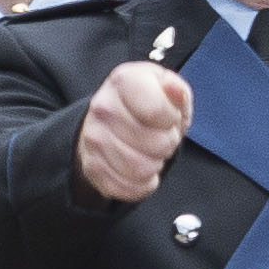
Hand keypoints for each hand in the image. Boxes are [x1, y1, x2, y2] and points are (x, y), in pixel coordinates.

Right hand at [78, 61, 189, 204]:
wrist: (110, 121)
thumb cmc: (145, 103)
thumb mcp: (166, 89)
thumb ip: (176, 91)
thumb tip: (175, 90)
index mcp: (123, 81)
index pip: (157, 111)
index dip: (172, 120)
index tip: (167, 117)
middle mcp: (102, 107)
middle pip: (155, 144)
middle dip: (167, 144)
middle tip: (159, 136)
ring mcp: (93, 139)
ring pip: (142, 169)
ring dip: (155, 165)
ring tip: (149, 152)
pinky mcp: (92, 167)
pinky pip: (129, 188)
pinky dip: (142, 184)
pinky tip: (140, 169)